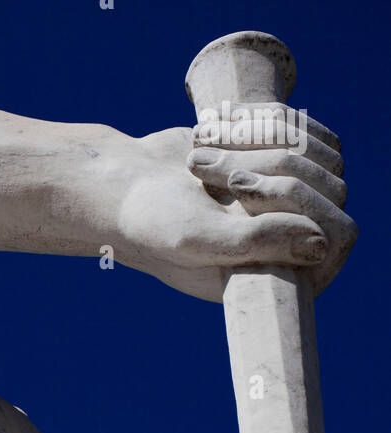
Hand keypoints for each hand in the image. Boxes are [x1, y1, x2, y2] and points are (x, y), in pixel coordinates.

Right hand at [115, 109, 354, 301]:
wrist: (126, 187)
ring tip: (200, 157)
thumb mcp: (199, 240)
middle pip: (330, 187)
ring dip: (258, 142)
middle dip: (267, 167)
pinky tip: (213, 134)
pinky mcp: (285, 164)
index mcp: (278, 278)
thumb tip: (322, 244)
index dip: (299, 203)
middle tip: (205, 173)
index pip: (337, 235)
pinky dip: (259, 122)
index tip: (239, 191)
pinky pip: (304, 130)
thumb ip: (257, 244)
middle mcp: (292, 244)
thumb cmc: (154, 223)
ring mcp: (292, 204)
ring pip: (319, 154)